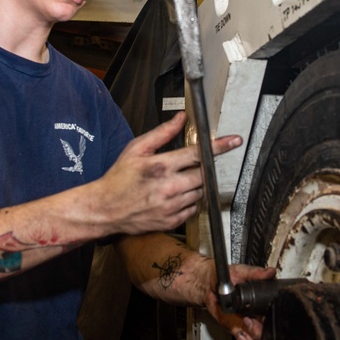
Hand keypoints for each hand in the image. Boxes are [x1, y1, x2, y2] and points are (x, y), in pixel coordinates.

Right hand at [92, 112, 240, 235]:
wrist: (105, 209)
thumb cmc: (119, 177)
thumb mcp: (136, 149)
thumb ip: (162, 133)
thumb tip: (181, 118)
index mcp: (161, 166)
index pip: (198, 153)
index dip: (219, 146)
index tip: (234, 141)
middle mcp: (169, 187)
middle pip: (203, 174)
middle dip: (203, 168)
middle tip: (192, 166)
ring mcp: (171, 207)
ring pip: (200, 192)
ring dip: (195, 184)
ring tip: (177, 181)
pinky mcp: (171, 221)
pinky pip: (193, 209)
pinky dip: (190, 201)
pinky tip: (175, 195)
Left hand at [204, 264, 276, 339]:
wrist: (209, 285)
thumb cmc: (226, 277)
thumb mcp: (241, 271)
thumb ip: (255, 273)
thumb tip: (269, 272)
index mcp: (263, 303)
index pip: (276, 315)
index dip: (274, 319)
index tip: (263, 316)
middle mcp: (258, 316)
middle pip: (270, 333)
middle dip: (261, 332)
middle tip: (250, 321)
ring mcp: (249, 325)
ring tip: (245, 329)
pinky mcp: (238, 330)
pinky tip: (241, 335)